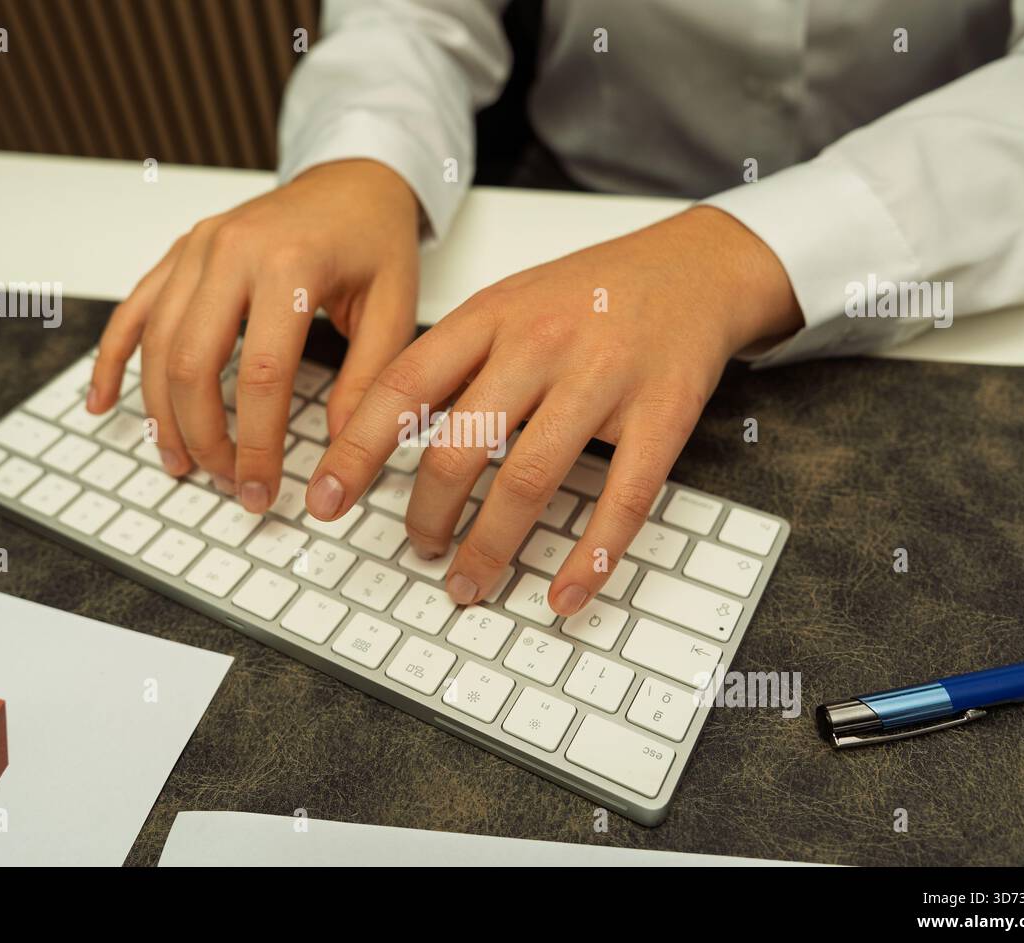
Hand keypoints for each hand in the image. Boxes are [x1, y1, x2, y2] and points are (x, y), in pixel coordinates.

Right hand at [87, 159, 419, 510]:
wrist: (354, 178)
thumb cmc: (375, 240)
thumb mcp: (393, 309)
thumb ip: (368, 380)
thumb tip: (342, 449)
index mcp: (290, 265)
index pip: (261, 376)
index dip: (256, 443)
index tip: (262, 487)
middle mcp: (232, 251)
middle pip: (192, 363)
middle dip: (202, 435)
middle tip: (226, 480)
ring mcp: (198, 248)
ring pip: (156, 344)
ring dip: (160, 412)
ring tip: (179, 461)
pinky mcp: (181, 252)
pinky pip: (134, 310)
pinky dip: (113, 359)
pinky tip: (103, 402)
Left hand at [304, 206, 800, 615]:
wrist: (695, 267)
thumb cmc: (590, 292)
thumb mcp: (507, 300)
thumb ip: (451, 358)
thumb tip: (375, 428)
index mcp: (491, 315)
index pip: (404, 386)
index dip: (357, 449)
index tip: (327, 498)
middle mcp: (541, 344)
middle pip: (461, 447)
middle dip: (427, 515)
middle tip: (419, 548)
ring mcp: (604, 379)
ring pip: (530, 480)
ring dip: (491, 547)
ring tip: (469, 581)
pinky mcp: (662, 415)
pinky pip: (622, 500)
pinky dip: (590, 559)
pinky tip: (564, 594)